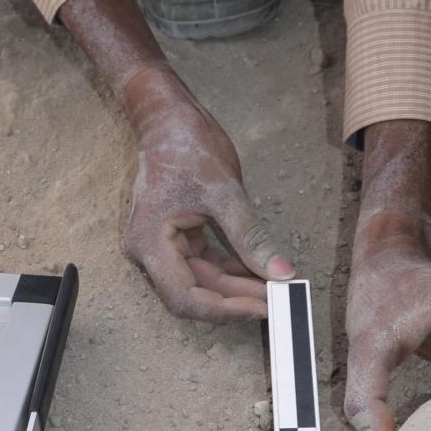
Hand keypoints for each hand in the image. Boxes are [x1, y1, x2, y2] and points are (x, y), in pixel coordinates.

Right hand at [127, 96, 294, 322]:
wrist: (167, 121)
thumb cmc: (187, 148)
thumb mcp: (225, 192)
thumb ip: (251, 237)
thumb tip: (282, 272)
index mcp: (150, 242)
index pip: (185, 296)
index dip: (224, 309)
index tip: (261, 307)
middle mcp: (148, 251)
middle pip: (192, 293)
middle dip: (234, 299)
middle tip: (276, 299)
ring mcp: (160, 246)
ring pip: (199, 282)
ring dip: (235, 287)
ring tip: (272, 286)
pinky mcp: (174, 239)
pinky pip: (202, 264)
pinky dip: (229, 269)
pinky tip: (257, 270)